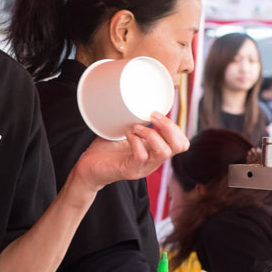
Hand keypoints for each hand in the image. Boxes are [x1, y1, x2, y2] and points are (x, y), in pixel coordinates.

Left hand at [71, 113, 188, 190]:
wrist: (88, 168)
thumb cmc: (107, 149)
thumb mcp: (128, 134)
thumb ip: (138, 122)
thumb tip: (141, 102)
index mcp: (156, 153)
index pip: (182, 144)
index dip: (176, 128)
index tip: (159, 115)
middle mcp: (153, 162)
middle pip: (179, 146)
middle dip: (169, 127)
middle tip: (152, 116)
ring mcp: (143, 167)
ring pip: (163, 152)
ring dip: (151, 133)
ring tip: (136, 127)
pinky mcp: (129, 170)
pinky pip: (141, 155)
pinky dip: (135, 140)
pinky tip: (127, 134)